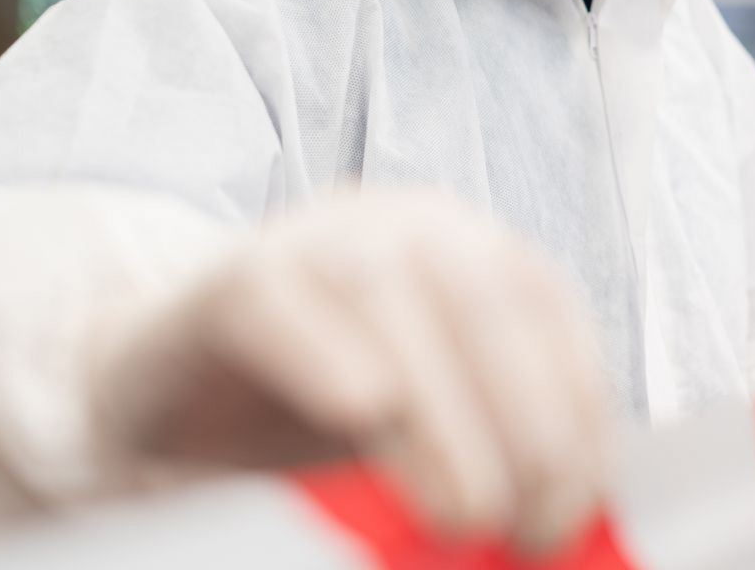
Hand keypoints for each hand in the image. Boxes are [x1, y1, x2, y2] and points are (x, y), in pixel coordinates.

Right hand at [91, 190, 615, 554]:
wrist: (177, 377)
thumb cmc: (320, 406)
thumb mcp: (426, 426)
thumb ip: (493, 447)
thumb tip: (562, 521)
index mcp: (471, 250)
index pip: (547, 314)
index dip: (578, 415)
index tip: (576, 512)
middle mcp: (404, 225)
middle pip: (483, 296)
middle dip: (523, 422)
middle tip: (519, 528)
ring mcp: (315, 238)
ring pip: (386, 296)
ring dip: (438, 415)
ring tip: (460, 515)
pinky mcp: (230, 279)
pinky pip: (277, 300)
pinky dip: (323, 353)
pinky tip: (361, 409)